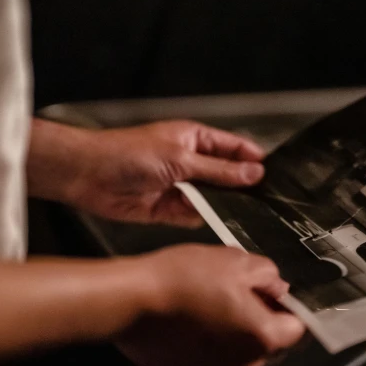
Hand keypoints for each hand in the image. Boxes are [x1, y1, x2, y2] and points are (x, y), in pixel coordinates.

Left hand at [27, 119, 265, 226]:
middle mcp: (191, 162)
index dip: (254, 159)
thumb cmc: (130, 154)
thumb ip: (218, 170)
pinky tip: (223, 225)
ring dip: (226, 205)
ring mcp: (180, 186)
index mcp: (194, 139)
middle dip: (244, 186)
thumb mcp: (180, 159)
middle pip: (226, 175)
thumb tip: (255, 173)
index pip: (233, 147)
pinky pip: (194, 215)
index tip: (277, 175)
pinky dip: (204, 218)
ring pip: (213, 197)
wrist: (88, 176)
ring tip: (254, 218)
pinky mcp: (168, 210)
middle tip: (272, 202)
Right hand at [120, 245, 304, 365]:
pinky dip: (205, 347)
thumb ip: (269, 275)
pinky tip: (187, 324)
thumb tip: (277, 288)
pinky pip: (209, 363)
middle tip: (231, 294)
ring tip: (205, 308)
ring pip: (237, 355)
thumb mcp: (237, 260)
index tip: (265, 292)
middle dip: (256, 322)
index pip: (296, 328)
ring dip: (230, 336)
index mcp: (264, 339)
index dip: (284, 306)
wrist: (132, 301)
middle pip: (266, 345)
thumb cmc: (187, 277)